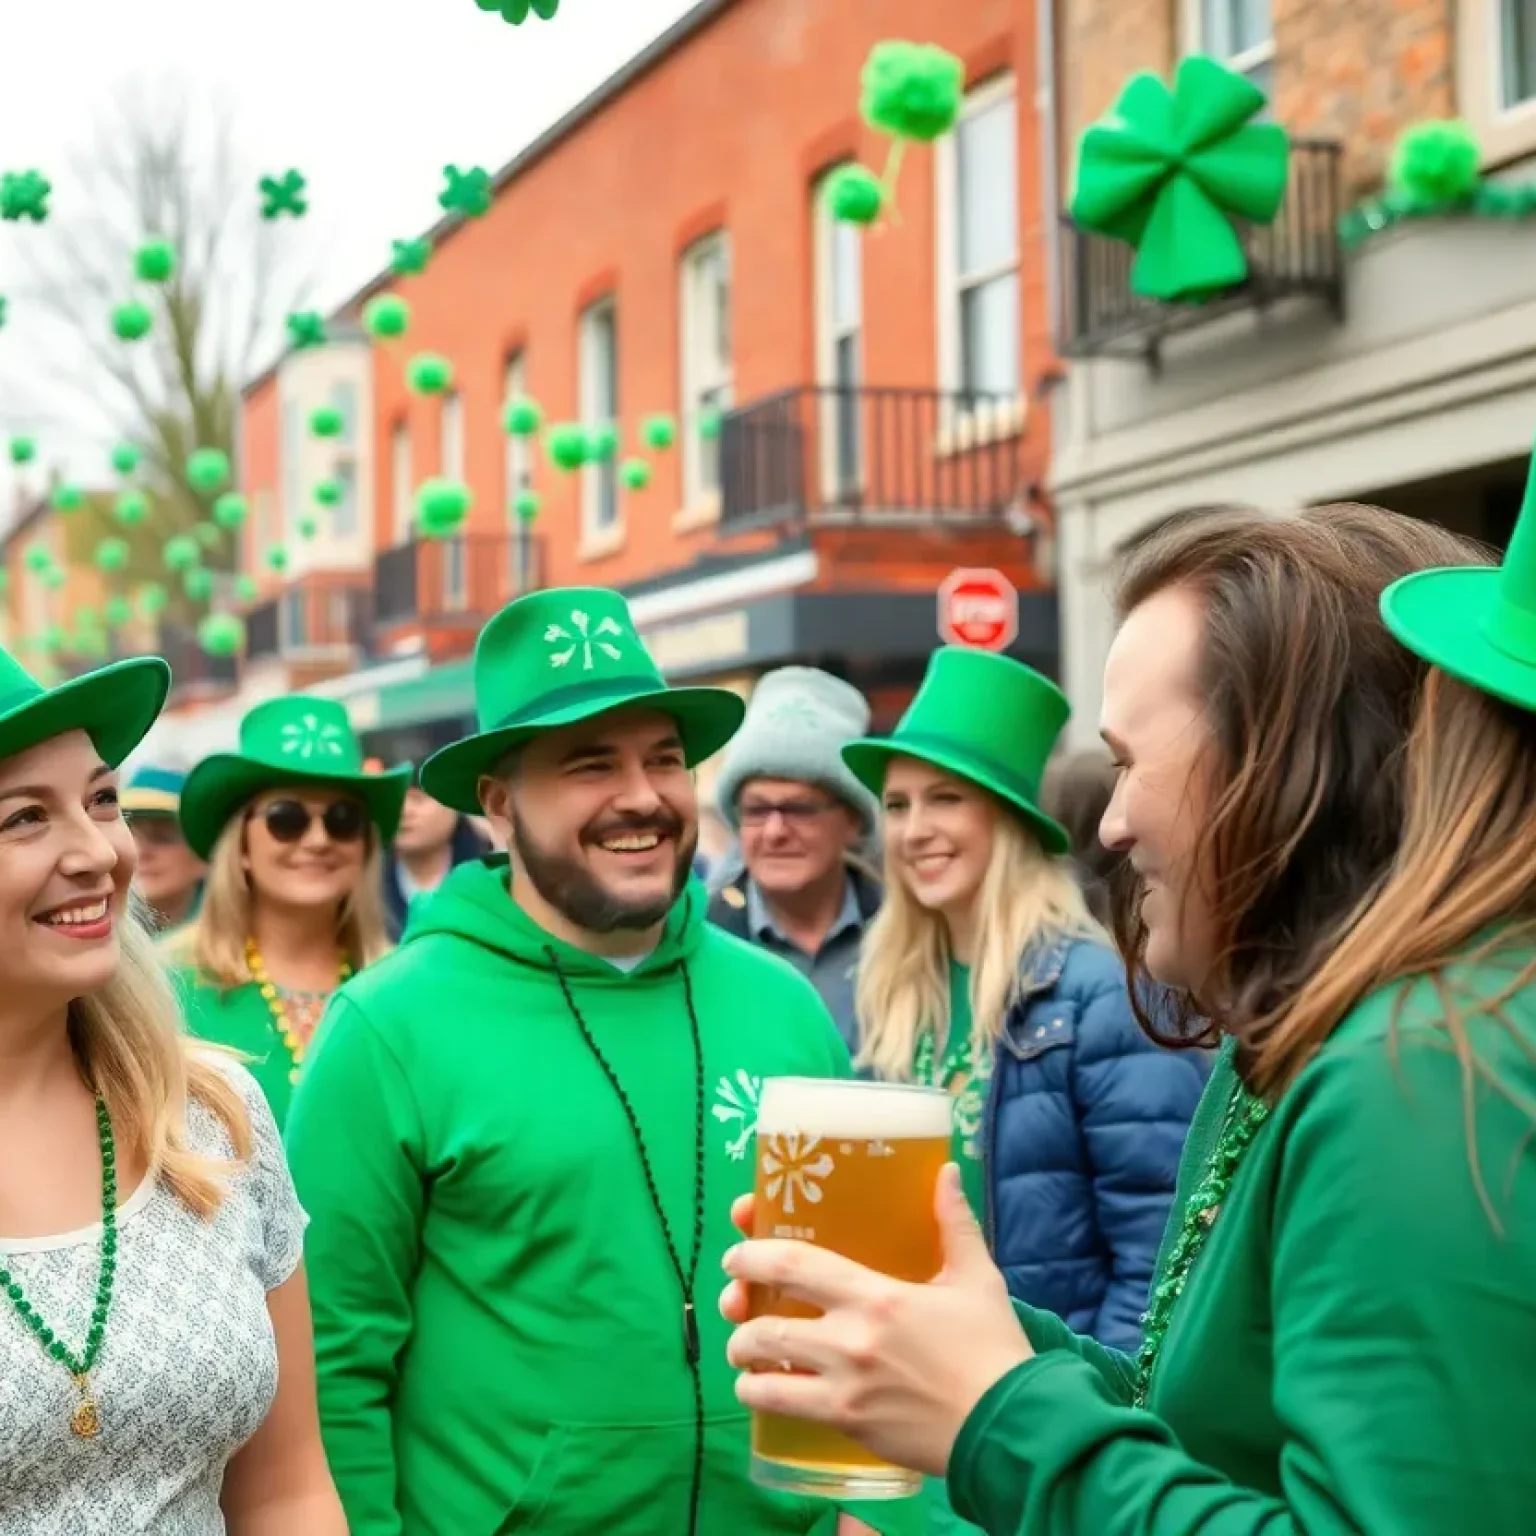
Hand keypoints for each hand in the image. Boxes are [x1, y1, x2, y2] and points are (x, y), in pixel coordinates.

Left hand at [720, 1164, 1034, 1476]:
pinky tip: (762, 1391)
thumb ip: (954, 1224)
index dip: (752, 1255)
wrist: (1012, 1427)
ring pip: (765, 1371)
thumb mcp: (976, 1278)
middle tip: (735, 1306)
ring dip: (742, 1360)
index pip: (793, 1263)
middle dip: (738, 1313)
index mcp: (876, 1295)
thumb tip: (947, 1172)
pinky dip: (762, 1397)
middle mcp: (851, 1339)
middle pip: (766, 1323)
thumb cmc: (993, 1349)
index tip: (736, 1253)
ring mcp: (845, 1386)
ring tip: (742, 1356)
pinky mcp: (848, 1424)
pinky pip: (785, 1408)